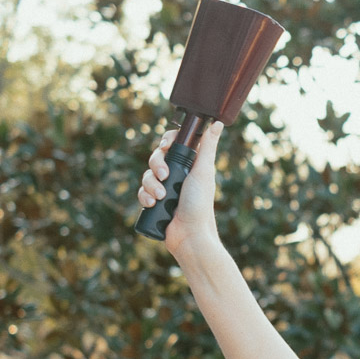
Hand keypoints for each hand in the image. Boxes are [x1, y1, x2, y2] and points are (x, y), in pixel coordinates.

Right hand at [137, 121, 223, 252]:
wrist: (190, 235)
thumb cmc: (200, 205)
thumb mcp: (203, 172)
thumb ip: (208, 147)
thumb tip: (217, 123)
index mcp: (189, 166)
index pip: (172, 145)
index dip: (165, 142)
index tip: (165, 146)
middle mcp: (176, 176)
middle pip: (155, 158)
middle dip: (156, 165)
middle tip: (164, 175)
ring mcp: (164, 189)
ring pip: (146, 176)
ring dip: (151, 184)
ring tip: (161, 197)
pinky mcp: (154, 203)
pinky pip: (142, 192)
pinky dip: (145, 196)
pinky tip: (152, 204)